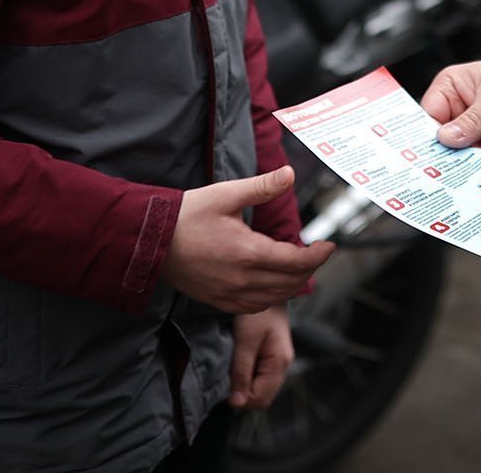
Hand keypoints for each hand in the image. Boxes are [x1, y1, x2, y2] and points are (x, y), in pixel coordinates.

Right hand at [159, 167, 335, 312]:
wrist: (150, 241)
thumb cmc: (187, 215)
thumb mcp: (226, 194)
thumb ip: (262, 187)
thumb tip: (290, 174)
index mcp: (248, 252)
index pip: (297, 261)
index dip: (319, 255)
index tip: (329, 245)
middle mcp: (242, 279)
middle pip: (291, 282)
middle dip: (310, 268)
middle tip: (317, 252)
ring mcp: (230, 294)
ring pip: (276, 297)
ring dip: (293, 284)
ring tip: (300, 266)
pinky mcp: (219, 301)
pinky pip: (255, 307)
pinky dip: (272, 297)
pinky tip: (273, 283)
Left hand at [229, 306, 293, 408]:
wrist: (267, 290)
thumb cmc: (258, 312)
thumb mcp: (246, 340)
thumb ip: (241, 371)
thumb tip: (237, 403)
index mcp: (280, 363)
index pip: (261, 399)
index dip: (241, 397)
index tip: (225, 383)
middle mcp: (283, 366)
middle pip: (262, 397)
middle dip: (243, 391)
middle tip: (228, 373)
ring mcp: (279, 361)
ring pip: (260, 388)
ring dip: (244, 383)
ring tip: (233, 364)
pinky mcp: (271, 356)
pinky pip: (259, 377)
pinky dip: (247, 374)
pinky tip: (238, 360)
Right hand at [421, 55, 480, 157]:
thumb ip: (474, 119)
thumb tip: (447, 138)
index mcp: (451, 89)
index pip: (427, 118)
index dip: (427, 138)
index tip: (429, 157)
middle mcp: (460, 112)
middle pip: (443, 143)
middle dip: (453, 155)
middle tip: (460, 164)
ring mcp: (477, 132)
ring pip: (464, 157)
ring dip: (478, 159)